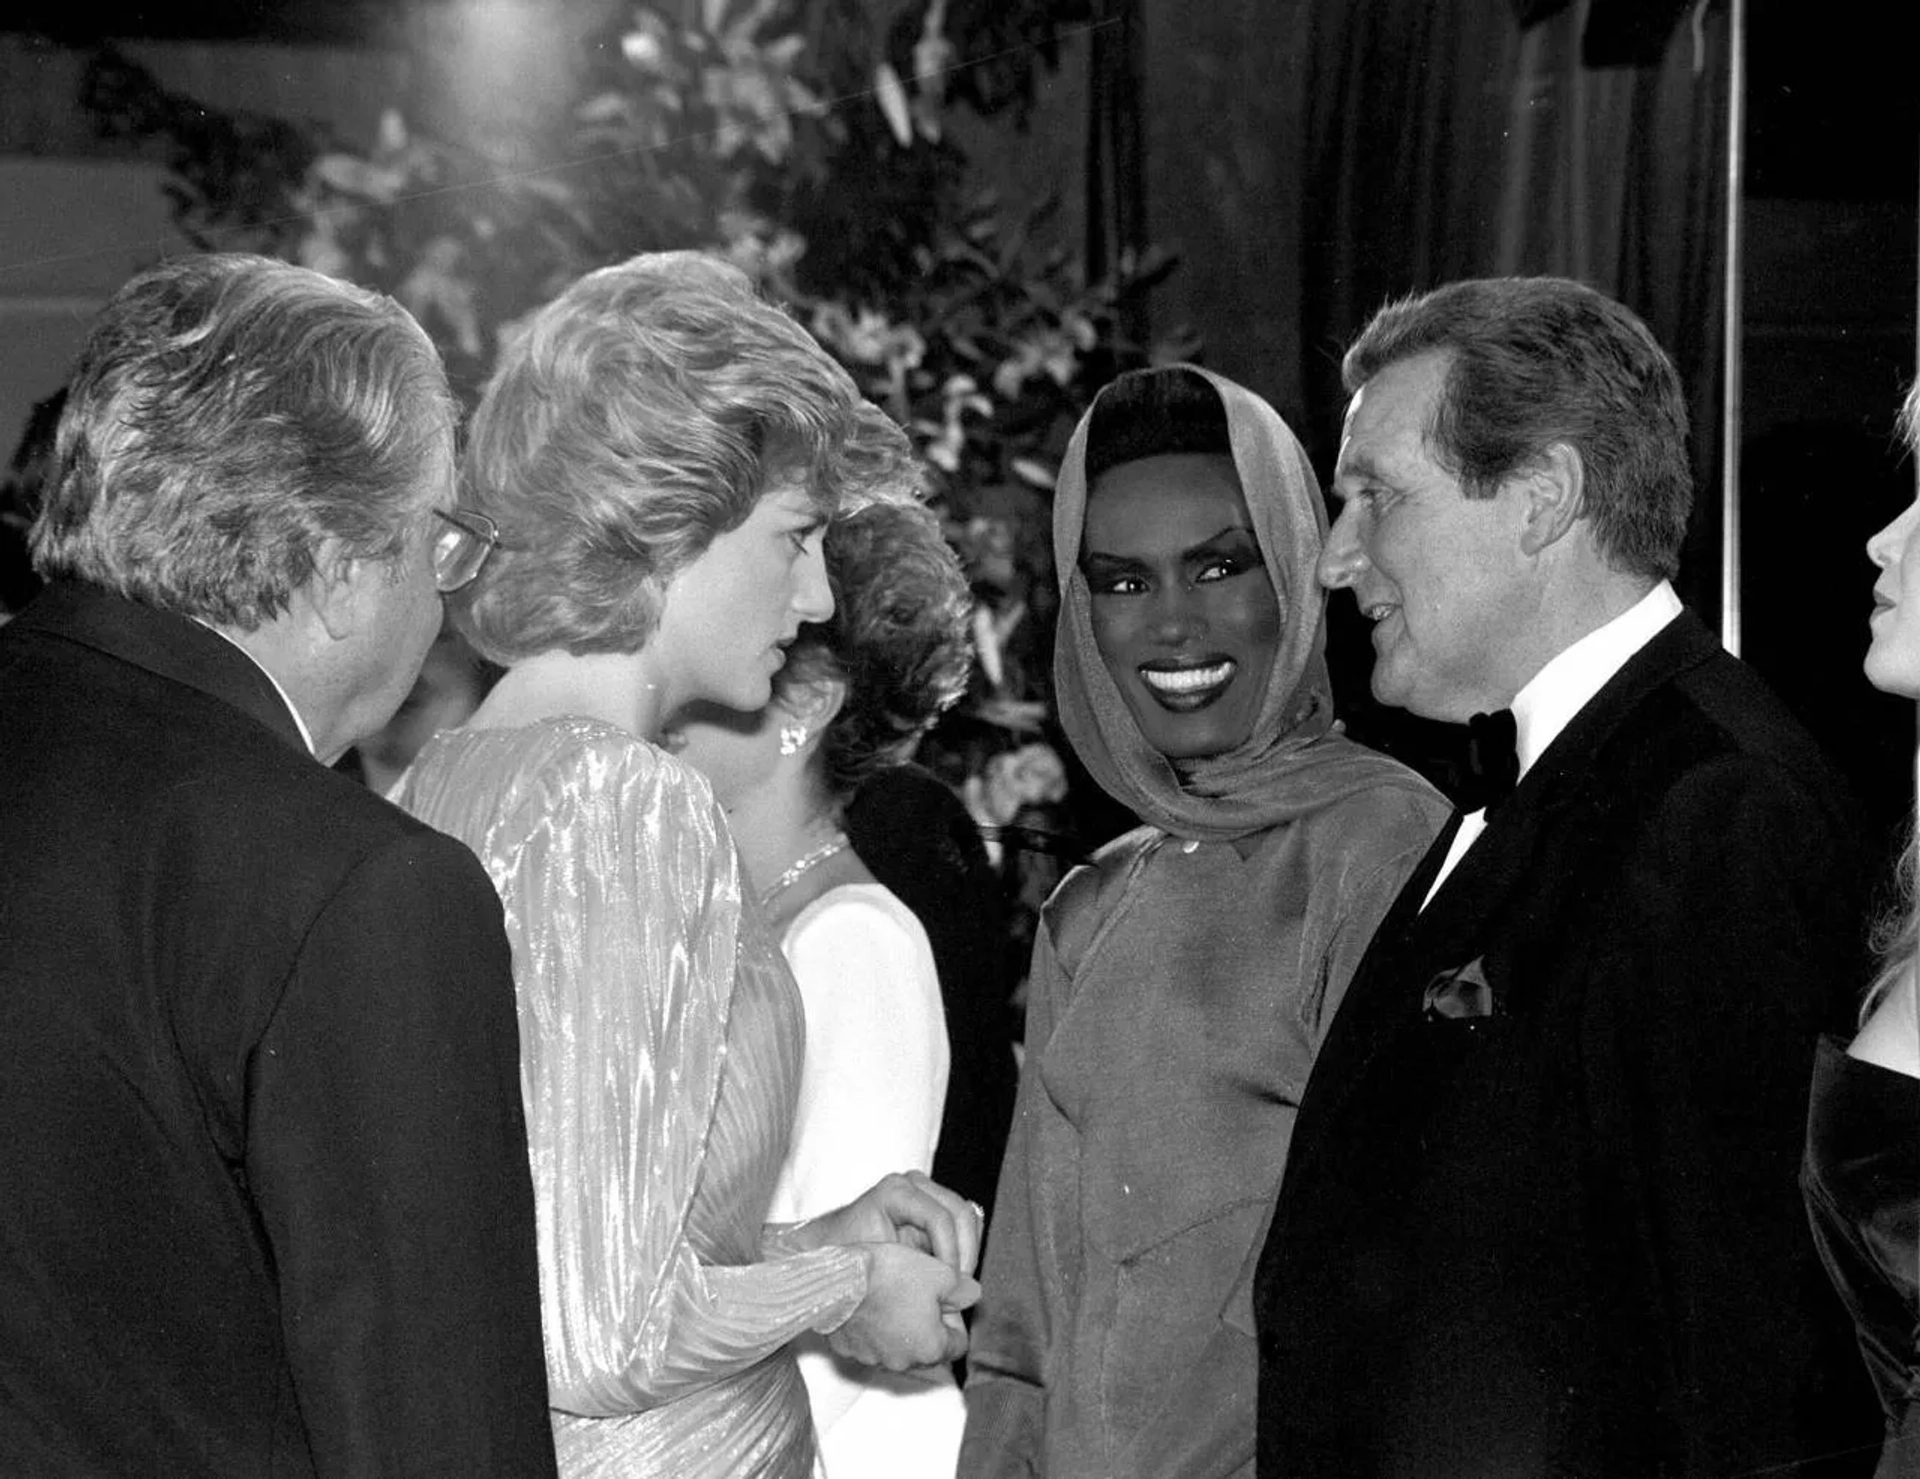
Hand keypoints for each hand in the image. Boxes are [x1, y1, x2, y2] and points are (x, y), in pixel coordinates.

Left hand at [809, 1171, 983, 1274]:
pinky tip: (951, 1276)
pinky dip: (963, 1250)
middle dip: (964, 1255)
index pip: (940, 1218)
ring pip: (967, 1218)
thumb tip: (955, 1300)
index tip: (949, 1287)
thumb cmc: (844, 1259)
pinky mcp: (932, 1207)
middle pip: (961, 1213)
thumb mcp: (877, 1267)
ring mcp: (925, 1193)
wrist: (826, 1252)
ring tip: (955, 1285)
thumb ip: (914, 1275)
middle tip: (959, 1290)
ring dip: (967, 1253)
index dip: (950, 1255)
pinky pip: (962, 1225)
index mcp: (896, 1192)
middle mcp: (913, 1185)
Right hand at [826, 1243, 979, 1371]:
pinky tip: (869, 1303)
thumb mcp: (940, 1273)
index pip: (958, 1344)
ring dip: (899, 1327)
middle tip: (919, 1294)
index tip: (945, 1299)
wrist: (841, 1277)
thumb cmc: (891, 1274)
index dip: (955, 1320)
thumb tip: (972, 1295)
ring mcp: (873, 1358)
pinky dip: (873, 1329)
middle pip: (927, 1348)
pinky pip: (869, 1343)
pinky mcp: (849, 1350)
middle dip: (928, 1325)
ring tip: (892, 1295)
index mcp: (931, 1348)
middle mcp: (904, 1361)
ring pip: (897, 1346)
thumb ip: (962, 1289)